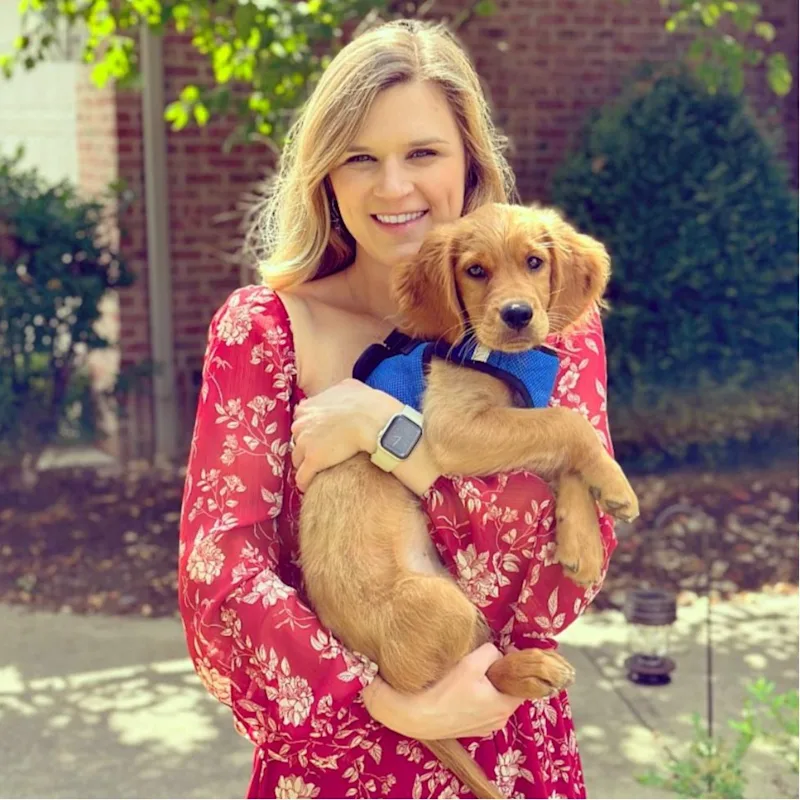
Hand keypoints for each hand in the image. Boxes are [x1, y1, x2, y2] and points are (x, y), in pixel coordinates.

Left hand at [291, 379, 400, 491]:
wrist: (375, 422)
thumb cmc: (368, 404)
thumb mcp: (350, 387)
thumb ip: (338, 390)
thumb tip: (341, 390)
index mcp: (308, 407)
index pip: (302, 421)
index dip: (312, 431)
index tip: (321, 438)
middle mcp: (301, 423)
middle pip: (298, 440)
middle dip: (307, 447)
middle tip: (322, 454)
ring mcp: (304, 442)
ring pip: (297, 459)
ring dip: (306, 465)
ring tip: (318, 472)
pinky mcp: (312, 461)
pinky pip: (302, 477)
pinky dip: (306, 483)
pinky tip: (310, 487)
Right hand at [362, 642, 522, 739]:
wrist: (419, 717)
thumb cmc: (446, 691)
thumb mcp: (472, 663)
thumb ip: (491, 653)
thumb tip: (497, 654)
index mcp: (504, 706)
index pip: (522, 683)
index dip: (515, 664)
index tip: (504, 649)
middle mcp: (499, 721)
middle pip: (507, 691)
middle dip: (498, 674)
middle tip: (482, 660)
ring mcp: (485, 728)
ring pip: (494, 699)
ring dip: (487, 686)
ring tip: (469, 674)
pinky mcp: (471, 730)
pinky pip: (481, 709)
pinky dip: (477, 698)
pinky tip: (460, 690)